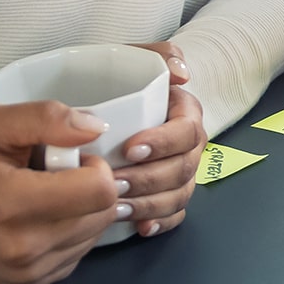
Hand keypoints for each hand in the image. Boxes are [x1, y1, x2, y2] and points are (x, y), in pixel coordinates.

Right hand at [0, 103, 120, 283]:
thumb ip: (48, 118)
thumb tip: (96, 129)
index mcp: (12, 205)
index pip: (101, 190)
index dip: (96, 168)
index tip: (72, 160)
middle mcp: (21, 248)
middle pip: (104, 213)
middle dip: (92, 188)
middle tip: (59, 178)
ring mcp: (26, 272)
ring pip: (96, 234)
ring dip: (85, 211)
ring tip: (50, 198)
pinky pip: (80, 253)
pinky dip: (73, 234)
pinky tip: (46, 220)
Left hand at [123, 41, 205, 236]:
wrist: (94, 111)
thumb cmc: (116, 84)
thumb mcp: (134, 59)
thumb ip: (160, 56)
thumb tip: (182, 75)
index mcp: (186, 113)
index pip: (188, 130)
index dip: (163, 142)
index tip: (129, 148)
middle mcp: (188, 145)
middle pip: (184, 168)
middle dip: (150, 179)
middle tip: (114, 183)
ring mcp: (181, 172)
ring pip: (180, 194)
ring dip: (150, 204)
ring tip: (116, 207)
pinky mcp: (168, 196)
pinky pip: (175, 215)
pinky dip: (160, 223)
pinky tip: (139, 227)